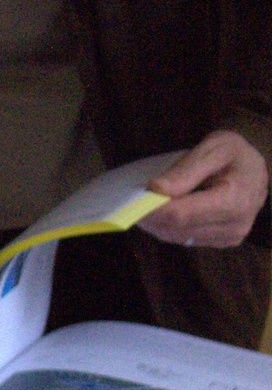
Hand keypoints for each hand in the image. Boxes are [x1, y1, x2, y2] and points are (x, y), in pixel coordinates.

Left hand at [141, 129, 268, 248]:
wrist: (256, 168)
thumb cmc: (236, 154)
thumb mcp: (216, 148)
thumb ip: (186, 170)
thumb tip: (156, 189)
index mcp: (235, 200)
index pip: (182, 214)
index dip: (153, 210)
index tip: (133, 201)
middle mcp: (234, 225)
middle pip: (176, 228)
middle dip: (151, 216)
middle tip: (134, 202)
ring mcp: (229, 237)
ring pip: (177, 237)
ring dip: (157, 223)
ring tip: (147, 205)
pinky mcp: (222, 241)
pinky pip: (185, 239)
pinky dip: (169, 227)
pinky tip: (164, 212)